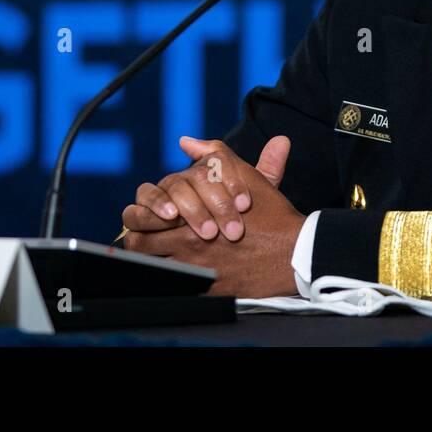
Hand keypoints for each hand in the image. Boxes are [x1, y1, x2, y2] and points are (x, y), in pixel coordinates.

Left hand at [123, 137, 304, 297]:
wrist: (296, 251)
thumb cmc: (270, 213)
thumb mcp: (244, 175)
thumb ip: (213, 155)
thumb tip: (187, 141)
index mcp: (190, 212)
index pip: (140, 217)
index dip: (135, 217)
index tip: (140, 219)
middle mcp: (188, 242)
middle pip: (139, 245)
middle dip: (136, 241)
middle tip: (141, 239)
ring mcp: (197, 269)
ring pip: (152, 269)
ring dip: (150, 262)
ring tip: (155, 259)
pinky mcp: (208, 290)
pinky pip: (175, 290)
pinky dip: (171, 283)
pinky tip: (177, 277)